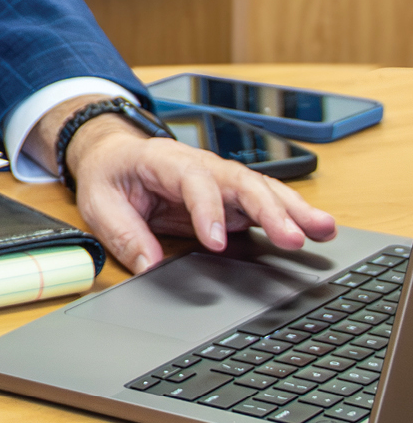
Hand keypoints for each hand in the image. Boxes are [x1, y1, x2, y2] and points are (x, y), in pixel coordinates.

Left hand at [39, 103, 336, 274]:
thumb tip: (150, 266)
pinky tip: (317, 229)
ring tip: (323, 230)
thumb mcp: (99, 203)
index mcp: (164, 160)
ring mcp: (220, 180)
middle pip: (240, 182)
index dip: (208, 211)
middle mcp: (201, 165)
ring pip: (261, 189)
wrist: (115, 156)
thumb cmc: (110, 176)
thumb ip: (124, 233)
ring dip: (294, 210)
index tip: (217, 242)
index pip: (193, 181)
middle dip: (269, 209)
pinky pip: (264, 203)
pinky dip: (292, 215)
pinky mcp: (230, 196)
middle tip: (292, 238)